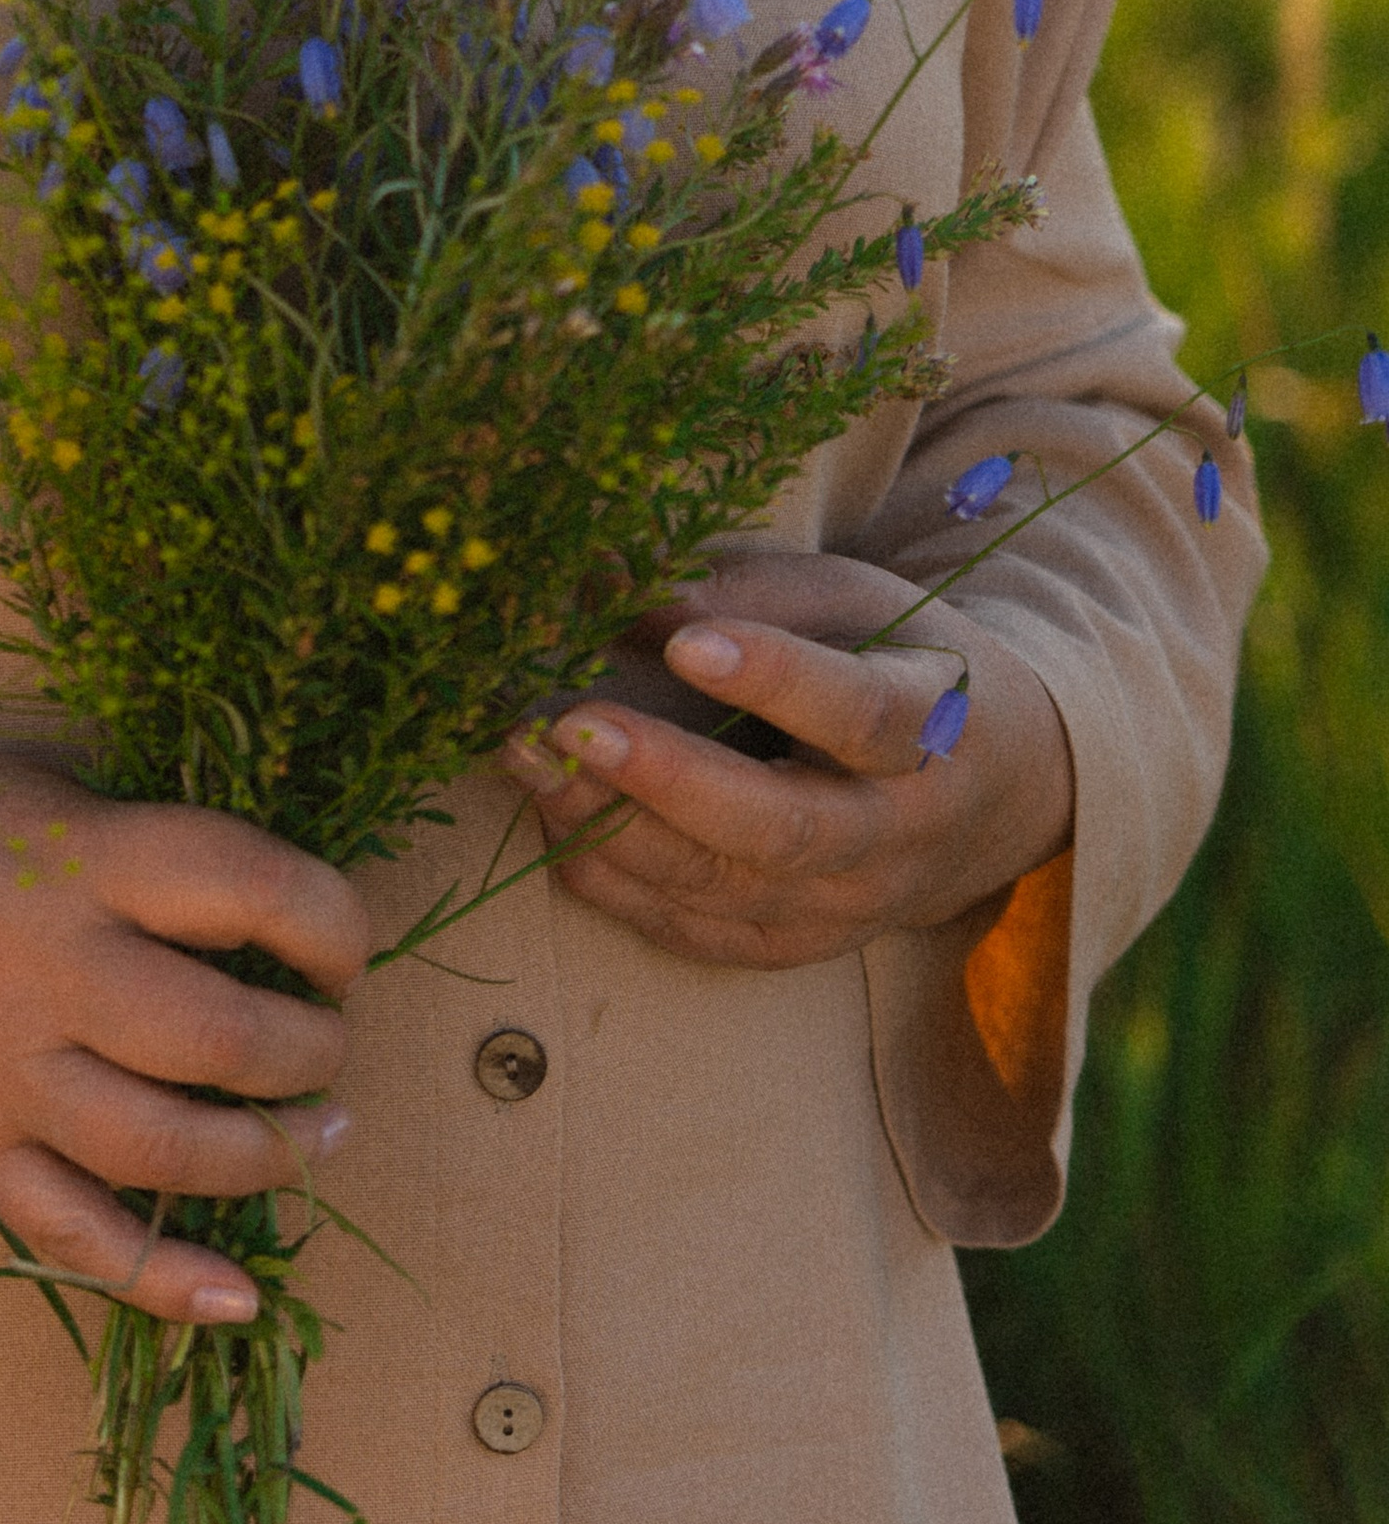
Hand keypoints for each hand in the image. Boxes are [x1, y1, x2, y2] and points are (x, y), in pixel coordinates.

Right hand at [0, 746, 367, 1326]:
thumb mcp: (53, 793)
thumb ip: (154, 849)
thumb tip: (284, 910)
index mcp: (83, 861)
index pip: (247, 885)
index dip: (331, 921)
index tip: (346, 946)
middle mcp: (49, 971)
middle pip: (215, 1037)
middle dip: (309, 1053)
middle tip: (331, 1048)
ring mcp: (8, 1073)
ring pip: (161, 1148)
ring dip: (266, 1156)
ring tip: (316, 1136)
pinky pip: (74, 1233)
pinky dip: (164, 1279)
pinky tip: (240, 1297)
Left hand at [503, 549, 1073, 969]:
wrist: (996, 794)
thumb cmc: (905, 667)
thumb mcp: (855, 601)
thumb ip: (748, 591)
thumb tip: (619, 578)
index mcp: (930, 728)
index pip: (856, 712)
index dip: (773, 678)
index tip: (684, 640)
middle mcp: (895, 836)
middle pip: (781, 828)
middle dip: (665, 780)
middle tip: (570, 723)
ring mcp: (848, 906)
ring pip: (724, 890)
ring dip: (613, 830)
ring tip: (529, 759)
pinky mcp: (799, 945)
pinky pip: (699, 934)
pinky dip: (619, 887)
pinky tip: (554, 823)